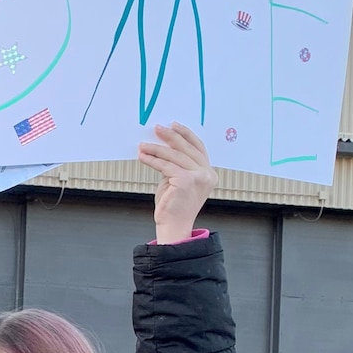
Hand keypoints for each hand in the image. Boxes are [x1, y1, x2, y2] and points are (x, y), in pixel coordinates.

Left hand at [138, 122, 216, 243]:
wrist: (173, 226)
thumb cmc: (173, 206)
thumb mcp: (178, 180)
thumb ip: (177, 165)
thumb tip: (164, 146)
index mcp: (209, 173)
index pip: (198, 148)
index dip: (186, 135)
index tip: (174, 125)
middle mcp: (207, 174)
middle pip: (187, 149)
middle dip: (170, 137)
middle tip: (157, 128)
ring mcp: (198, 178)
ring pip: (174, 156)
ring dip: (156, 149)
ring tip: (144, 145)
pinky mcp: (185, 181)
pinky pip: (166, 166)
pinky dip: (152, 160)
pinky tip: (143, 156)